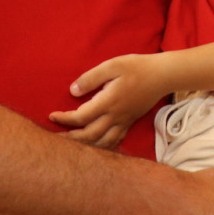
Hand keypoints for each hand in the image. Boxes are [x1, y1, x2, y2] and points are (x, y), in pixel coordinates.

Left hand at [47, 53, 169, 148]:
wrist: (162, 76)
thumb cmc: (136, 67)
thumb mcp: (112, 65)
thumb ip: (91, 78)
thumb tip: (72, 91)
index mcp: (108, 102)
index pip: (81, 117)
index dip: (64, 119)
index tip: (51, 116)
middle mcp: (115, 116)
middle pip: (89, 135)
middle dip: (70, 139)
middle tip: (54, 139)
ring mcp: (123, 122)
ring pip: (102, 143)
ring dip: (85, 147)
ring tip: (71, 148)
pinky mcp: (129, 123)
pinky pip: (115, 142)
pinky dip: (102, 148)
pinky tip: (95, 148)